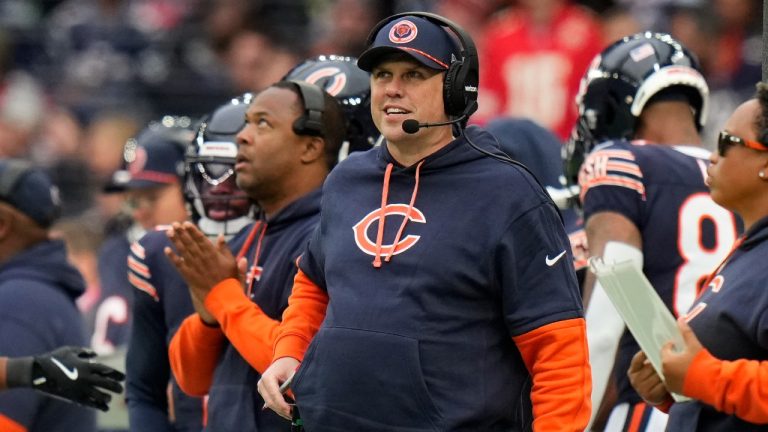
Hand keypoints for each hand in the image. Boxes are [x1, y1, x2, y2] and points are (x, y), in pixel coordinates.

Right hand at [8, 346, 124, 410]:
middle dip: (115, 387)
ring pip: (98, 395)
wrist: (37, 372)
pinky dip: (97, 405)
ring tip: (109, 398)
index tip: (123, 378)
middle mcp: (85, 378)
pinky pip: (88, 403)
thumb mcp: (70, 350)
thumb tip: (95, 356)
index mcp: (86, 365)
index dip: (117, 374)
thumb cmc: (53, 358)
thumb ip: (84, 351)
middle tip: (121, 389)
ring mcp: (79, 388)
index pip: (107, 371)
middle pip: (106, 384)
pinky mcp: (72, 397)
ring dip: (106, 397)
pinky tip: (104, 408)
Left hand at [165, 222, 238, 316]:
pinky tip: (167, 250)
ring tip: (169, 232)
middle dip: (181, 233)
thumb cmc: (229, 279)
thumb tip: (221, 236)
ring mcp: (194, 267)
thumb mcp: (231, 261)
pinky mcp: (188, 275)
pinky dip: (172, 257)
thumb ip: (225, 248)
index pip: (200, 239)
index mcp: (212, 254)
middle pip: (189, 243)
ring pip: (183, 251)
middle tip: (174, 223)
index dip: (192, 231)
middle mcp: (201, 258)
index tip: (186, 223)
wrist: (222, 297)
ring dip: (175, 241)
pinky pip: (179, 265)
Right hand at [257, 357, 299, 419]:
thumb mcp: (293, 374)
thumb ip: (295, 386)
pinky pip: (270, 403)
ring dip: (280, 410)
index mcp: (268, 377)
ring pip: (270, 404)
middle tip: (293, 416)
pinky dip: (278, 408)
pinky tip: (287, 412)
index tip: (290, 411)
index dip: (282, 404)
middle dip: (281, 409)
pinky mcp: (263, 392)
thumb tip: (298, 402)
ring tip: (292, 415)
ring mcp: (261, 388)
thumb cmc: (288, 365)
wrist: (283, 361)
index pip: (274, 394)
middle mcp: (261, 384)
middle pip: (270, 401)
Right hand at [627, 350, 670, 405]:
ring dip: (666, 373)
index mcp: (632, 372)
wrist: (656, 398)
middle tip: (670, 358)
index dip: (645, 353)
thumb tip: (662, 346)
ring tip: (673, 369)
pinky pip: (662, 385)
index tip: (655, 348)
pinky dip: (668, 382)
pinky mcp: (650, 396)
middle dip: (660, 363)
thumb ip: (650, 361)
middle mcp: (635, 380)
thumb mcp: (647, 370)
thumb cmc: (653, 379)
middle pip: (650, 367)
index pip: (637, 359)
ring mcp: (641, 389)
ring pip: (657, 376)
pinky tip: (673, 380)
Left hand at [661, 318, 702, 393]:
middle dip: (672, 357)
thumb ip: (686, 331)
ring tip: (685, 365)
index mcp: (667, 360)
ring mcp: (669, 382)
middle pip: (665, 361)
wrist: (713, 383)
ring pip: (668, 372)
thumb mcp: (694, 345)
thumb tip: (680, 318)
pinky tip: (687, 375)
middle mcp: (664, 372)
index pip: (664, 349)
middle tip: (681, 355)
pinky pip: (672, 382)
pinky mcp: (675, 390)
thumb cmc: (702, 363)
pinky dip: (677, 377)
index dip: (671, 346)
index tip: (676, 344)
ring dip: (674, 368)